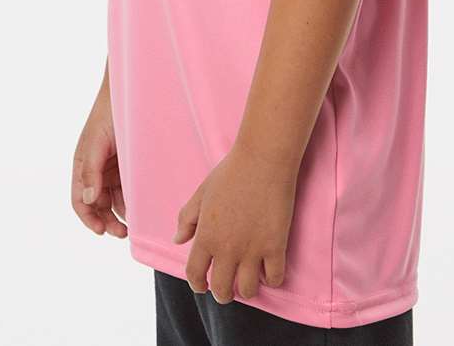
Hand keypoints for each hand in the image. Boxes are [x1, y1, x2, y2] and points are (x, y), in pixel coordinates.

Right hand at [72, 75, 127, 238]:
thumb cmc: (108, 114)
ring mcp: (111, 168)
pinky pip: (126, 187)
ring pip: (112, 199)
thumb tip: (89, 199)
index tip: (102, 230)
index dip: (89, 218)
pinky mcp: (126, 164)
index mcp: (82, 166)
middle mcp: (95, 170)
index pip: (80, 201)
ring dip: (119, 213)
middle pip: (97, 205)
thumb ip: (92, 171)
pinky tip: (139, 206)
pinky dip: (130, 199)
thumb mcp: (97, 142)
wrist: (128, 92)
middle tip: (123, 232)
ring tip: (132, 223)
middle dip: (107, 220)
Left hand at [173, 141, 296, 302]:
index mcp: (206, 235)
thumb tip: (178, 240)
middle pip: (222, 289)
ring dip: (246, 289)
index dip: (197, 284)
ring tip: (248, 280)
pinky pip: (274, 278)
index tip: (202, 286)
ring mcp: (252, 249)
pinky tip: (269, 270)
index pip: (194, 274)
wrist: (263, 158)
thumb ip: (187, 218)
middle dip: (223, 293)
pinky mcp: (275, 245)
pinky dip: (272, 279)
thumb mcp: (202, 192)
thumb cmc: (231, 172)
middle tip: (227, 288)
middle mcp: (227, 248)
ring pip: (247, 290)